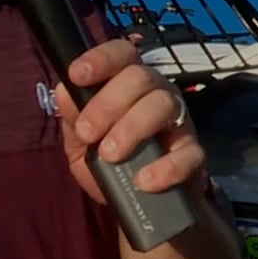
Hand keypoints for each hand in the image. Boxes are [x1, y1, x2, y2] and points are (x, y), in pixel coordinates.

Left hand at [55, 37, 207, 204]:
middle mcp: (158, 93)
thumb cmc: (113, 163)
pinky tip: (143, 180)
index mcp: (130, 84)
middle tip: (87, 133)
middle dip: (107, 103)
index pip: (122, 54)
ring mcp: (180, 121)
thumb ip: (73, 119)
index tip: (76, 75)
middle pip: (141, 76)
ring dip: (132, 128)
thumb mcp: (82, 144)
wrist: (142, 203)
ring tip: (110, 155)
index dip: (100, 59)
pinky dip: (165, 167)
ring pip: (163, 104)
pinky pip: (188, 152)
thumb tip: (63, 92)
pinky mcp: (194, 155)